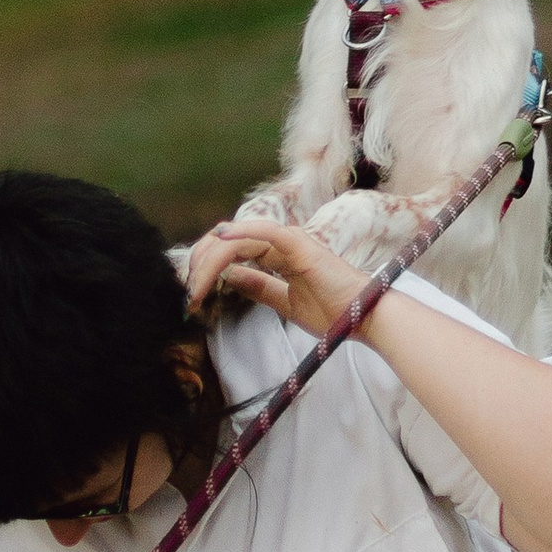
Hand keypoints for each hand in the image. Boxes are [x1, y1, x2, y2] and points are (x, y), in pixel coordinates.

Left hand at [185, 215, 378, 337]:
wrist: (366, 319)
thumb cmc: (335, 312)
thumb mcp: (284, 303)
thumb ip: (257, 287)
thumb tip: (228, 277)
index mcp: (277, 254)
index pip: (231, 251)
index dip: (206, 268)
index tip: (191, 295)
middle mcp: (280, 243)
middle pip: (227, 242)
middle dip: (200, 265)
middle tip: (186, 293)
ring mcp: (290, 241)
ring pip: (237, 238)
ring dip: (209, 261)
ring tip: (193, 286)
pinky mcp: (299, 245)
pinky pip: (263, 232)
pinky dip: (238, 234)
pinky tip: (219, 243)